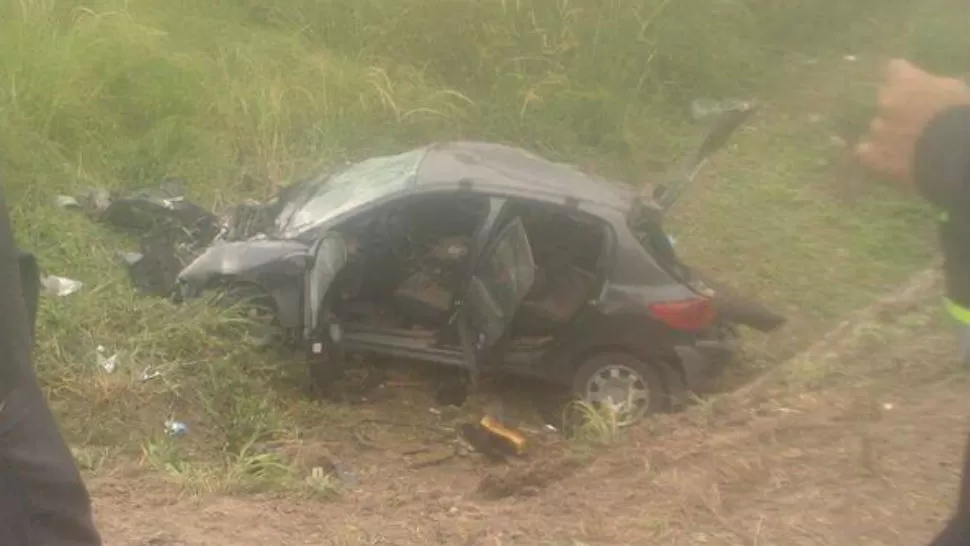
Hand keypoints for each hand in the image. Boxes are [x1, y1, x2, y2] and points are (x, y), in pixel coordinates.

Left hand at [855, 59, 969, 185]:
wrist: (954, 149)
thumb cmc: (961, 114)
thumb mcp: (954, 91)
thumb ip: (935, 87)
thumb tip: (934, 90)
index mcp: (906, 80)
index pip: (895, 69)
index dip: (902, 77)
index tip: (909, 84)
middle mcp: (886, 101)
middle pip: (885, 100)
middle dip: (896, 108)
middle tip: (914, 120)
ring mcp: (878, 128)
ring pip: (877, 128)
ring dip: (888, 133)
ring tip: (907, 144)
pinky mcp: (873, 153)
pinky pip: (865, 152)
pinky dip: (874, 155)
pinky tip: (887, 160)